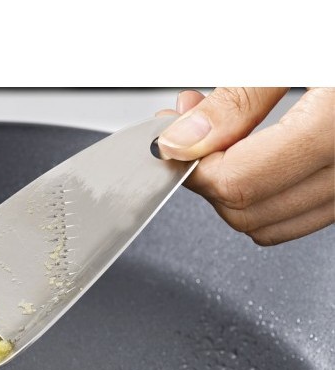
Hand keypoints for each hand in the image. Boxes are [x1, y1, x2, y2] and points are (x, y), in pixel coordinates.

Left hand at [157, 88, 333, 245]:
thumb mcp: (295, 45)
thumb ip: (238, 100)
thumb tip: (182, 141)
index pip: (240, 183)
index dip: (194, 166)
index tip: (173, 139)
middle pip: (248, 211)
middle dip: (208, 176)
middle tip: (191, 129)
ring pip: (269, 224)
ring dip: (232, 190)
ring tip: (222, 137)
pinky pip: (298, 215)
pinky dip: (264, 195)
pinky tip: (255, 154)